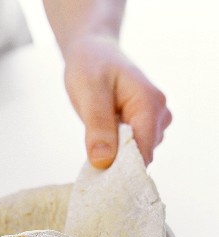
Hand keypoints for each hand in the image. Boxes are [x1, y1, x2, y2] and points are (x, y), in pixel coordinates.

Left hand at [63, 34, 171, 166]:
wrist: (94, 51)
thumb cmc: (91, 66)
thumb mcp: (89, 94)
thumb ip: (97, 128)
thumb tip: (102, 162)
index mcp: (150, 104)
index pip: (143, 151)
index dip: (122, 167)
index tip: (99, 173)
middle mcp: (160, 115)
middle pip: (141, 155)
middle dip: (116, 161)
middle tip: (91, 150)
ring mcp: (156, 123)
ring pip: (136, 155)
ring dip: (115, 154)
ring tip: (96, 136)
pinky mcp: (146, 128)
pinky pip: (132, 149)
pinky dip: (116, 150)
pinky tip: (102, 137)